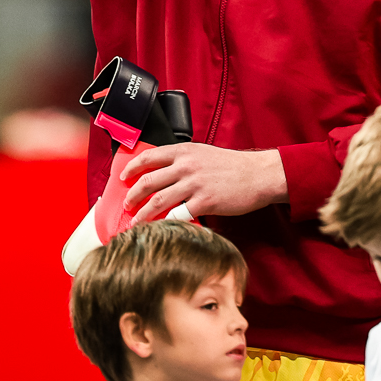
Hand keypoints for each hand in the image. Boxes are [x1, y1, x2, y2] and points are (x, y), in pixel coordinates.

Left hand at [122, 144, 288, 224]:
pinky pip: (179, 215)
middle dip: (133, 195)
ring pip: (159, 200)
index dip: (132, 168)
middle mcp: (186, 165)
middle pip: (149, 181)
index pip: (149, 156)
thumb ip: (183, 160)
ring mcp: (195, 184)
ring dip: (143, 213)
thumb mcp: (204, 153)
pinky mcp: (205, 202)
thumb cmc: (232, 166)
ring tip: (136, 222)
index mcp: (184, 151)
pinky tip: (160, 229)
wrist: (258, 174)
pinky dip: (166, 223)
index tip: (123, 177)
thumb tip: (163, 172)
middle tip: (127, 205)